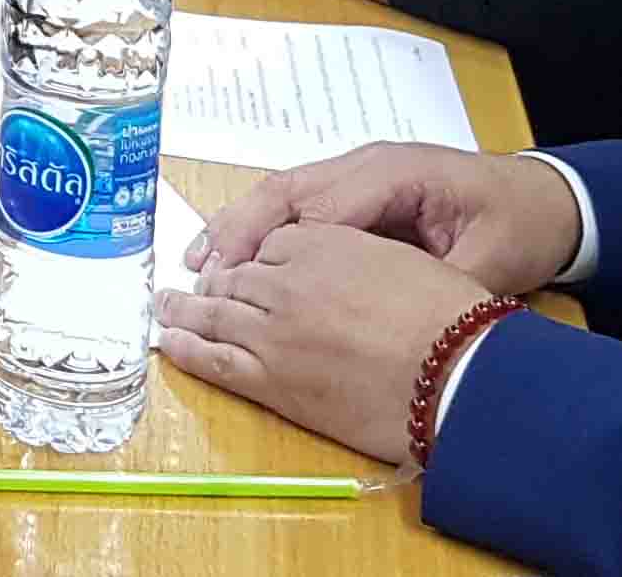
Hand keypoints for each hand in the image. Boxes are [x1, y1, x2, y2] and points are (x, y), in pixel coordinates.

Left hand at [156, 220, 505, 463]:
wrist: (456, 373)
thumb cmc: (449, 319)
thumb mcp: (405, 263)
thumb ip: (361, 259)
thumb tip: (348, 276)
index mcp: (322, 243)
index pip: (272, 244)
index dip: (259, 259)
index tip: (251, 267)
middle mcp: (287, 280)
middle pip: (236, 277)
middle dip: (215, 283)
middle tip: (194, 288)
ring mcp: (272, 330)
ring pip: (215, 313)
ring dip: (184, 309)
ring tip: (165, 306)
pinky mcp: (270, 379)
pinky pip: (213, 360)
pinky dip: (187, 349)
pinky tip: (169, 342)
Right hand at [186, 142, 586, 294]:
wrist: (544, 200)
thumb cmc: (517, 226)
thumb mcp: (486, 263)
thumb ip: (433, 285)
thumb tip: (389, 320)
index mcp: (394, 173)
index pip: (319, 206)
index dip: (276, 244)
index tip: (241, 283)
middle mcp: (365, 165)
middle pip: (286, 190)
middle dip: (238, 229)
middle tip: (200, 273)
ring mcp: (357, 174)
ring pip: (282, 194)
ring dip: (239, 227)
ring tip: (198, 264)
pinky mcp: (356, 191)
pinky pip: (298, 205)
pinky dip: (262, 230)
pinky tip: (234, 258)